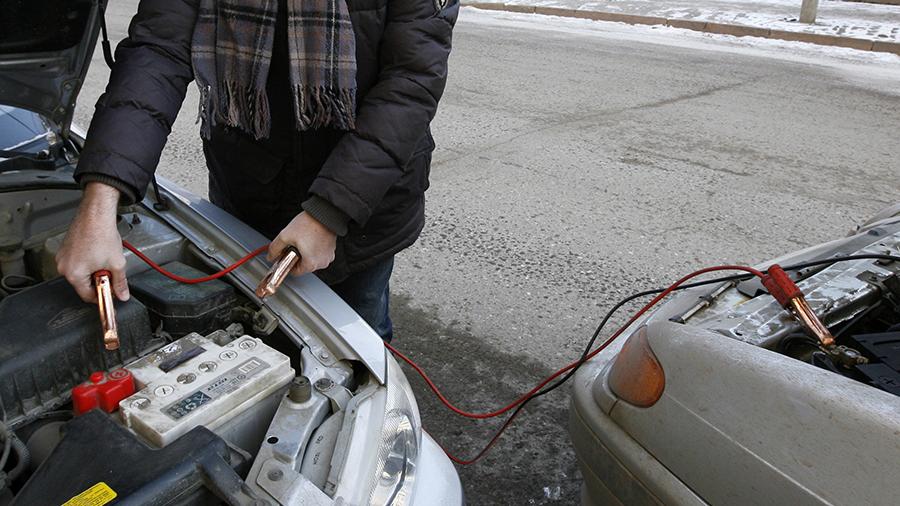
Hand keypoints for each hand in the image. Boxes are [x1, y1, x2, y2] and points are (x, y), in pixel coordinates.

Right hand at [56, 182, 129, 302]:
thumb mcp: (116, 264)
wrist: (96, 214)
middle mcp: (63, 266)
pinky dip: (88, 262)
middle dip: (99, 281)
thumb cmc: (102, 235)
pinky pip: (77, 262)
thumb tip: (122, 295)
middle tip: (111, 272)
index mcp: (73, 274)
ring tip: (105, 259)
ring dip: (94, 271)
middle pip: (83, 284)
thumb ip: (120, 283)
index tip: (111, 294)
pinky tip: (98, 253)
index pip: (87, 296)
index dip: (102, 296)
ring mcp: (63, 257)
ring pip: (80, 273)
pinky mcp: (65, 249)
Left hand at [268, 212, 336, 275]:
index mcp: (311, 264)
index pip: (295, 272)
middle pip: (304, 266)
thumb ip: (275, 248)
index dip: (287, 263)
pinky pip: (319, 253)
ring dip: (305, 252)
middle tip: (294, 244)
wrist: (324, 213)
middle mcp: (321, 263)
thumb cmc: (309, 224)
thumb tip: (271, 256)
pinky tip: (310, 238)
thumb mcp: (285, 236)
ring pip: (312, 259)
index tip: (285, 255)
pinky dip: (314, 248)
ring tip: (303, 239)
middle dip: (297, 257)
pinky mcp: (332, 250)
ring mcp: (328, 256)